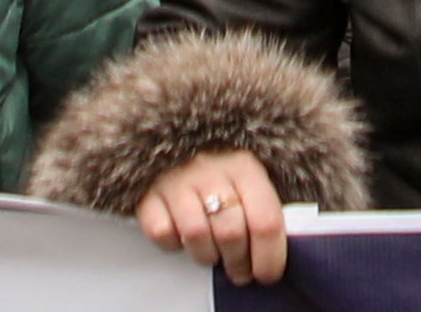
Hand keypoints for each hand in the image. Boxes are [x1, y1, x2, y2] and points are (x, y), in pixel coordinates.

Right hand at [132, 147, 287, 281]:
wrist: (174, 146)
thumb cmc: (221, 175)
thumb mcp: (249, 183)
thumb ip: (262, 213)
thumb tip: (271, 259)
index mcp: (244, 167)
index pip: (264, 221)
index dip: (268, 257)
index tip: (266, 275)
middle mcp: (211, 169)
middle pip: (231, 233)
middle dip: (238, 262)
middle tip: (239, 270)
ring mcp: (177, 180)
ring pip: (196, 235)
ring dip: (207, 255)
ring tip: (212, 253)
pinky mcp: (149, 194)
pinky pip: (162, 233)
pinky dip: (173, 244)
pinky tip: (182, 236)